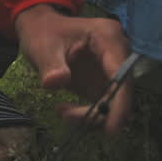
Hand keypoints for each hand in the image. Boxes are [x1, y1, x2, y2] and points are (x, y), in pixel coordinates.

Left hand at [14, 4, 132, 135]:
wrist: (40, 30)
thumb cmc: (43, 32)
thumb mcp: (42, 46)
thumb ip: (50, 64)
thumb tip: (56, 82)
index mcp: (108, 37)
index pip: (121, 75)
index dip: (120, 104)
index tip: (111, 130)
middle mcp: (117, 53)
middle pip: (121, 92)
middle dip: (99, 113)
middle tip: (67, 117)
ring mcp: (111, 68)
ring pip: (114, 102)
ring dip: (90, 115)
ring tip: (62, 111)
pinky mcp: (103, 82)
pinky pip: (103, 105)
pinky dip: (87, 113)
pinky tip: (65, 110)